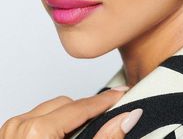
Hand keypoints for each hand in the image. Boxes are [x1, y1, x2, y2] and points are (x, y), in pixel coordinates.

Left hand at [0, 89, 142, 138]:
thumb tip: (124, 120)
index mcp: (37, 133)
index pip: (81, 106)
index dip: (106, 101)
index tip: (122, 95)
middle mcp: (20, 127)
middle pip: (66, 105)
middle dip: (88, 112)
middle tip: (109, 118)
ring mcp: (11, 131)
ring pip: (52, 110)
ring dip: (70, 119)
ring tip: (85, 135)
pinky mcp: (9, 136)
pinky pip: (37, 120)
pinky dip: (54, 126)